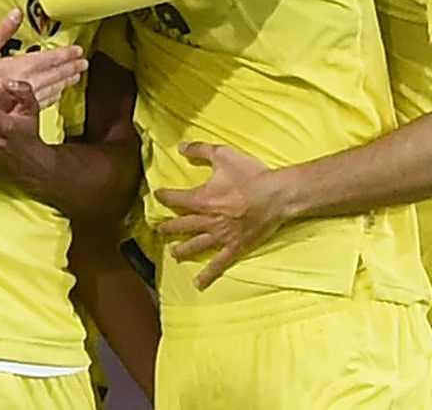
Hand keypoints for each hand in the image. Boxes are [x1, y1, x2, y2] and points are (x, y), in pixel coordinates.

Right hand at [0, 10, 85, 110]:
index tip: (78, 50)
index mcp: (19, 67)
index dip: (65, 54)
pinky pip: (43, 102)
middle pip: (55, 75)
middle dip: (70, 67)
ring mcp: (24, 100)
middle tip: (84, 62)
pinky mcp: (20, 110)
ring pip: (52, 89)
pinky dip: (54, 95)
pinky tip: (58, 93)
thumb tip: (17, 13)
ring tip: (76, 75)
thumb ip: (2, 32)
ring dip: (65, 81)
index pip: (49, 59)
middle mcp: (26, 84)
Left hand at [152, 142, 282, 289]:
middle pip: (183, 225)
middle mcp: (208, 220)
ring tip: (173, 254)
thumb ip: (200, 150)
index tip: (157, 195)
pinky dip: (208, 274)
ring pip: (196, 245)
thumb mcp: (223, 155)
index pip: (177, 199)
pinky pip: (218, 263)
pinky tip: (198, 283)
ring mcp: (221, 236)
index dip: (165, 196)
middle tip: (159, 230)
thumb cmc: (250, 175)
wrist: (275, 196)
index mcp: (203, 199)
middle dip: (169, 227)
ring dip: (183, 249)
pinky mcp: (235, 247)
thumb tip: (180, 148)